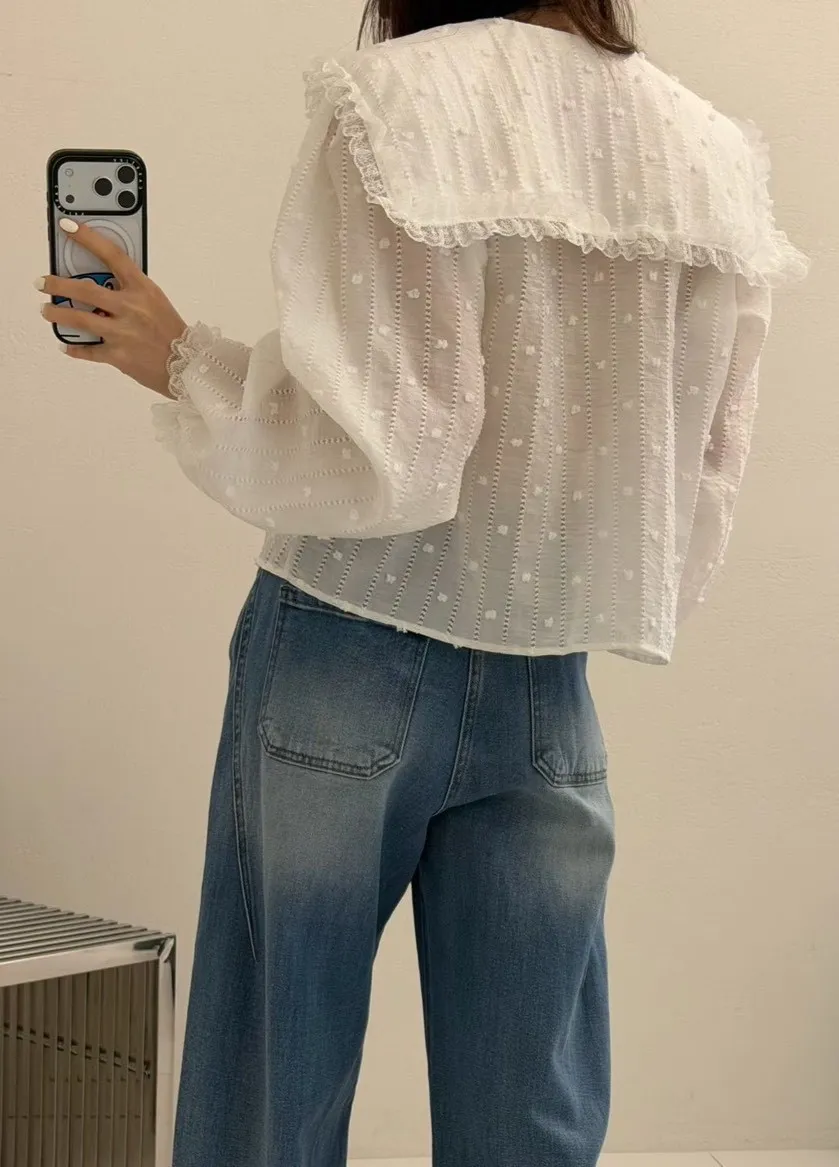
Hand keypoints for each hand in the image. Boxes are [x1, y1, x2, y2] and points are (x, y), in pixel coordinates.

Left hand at [37, 219, 188, 397]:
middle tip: (42, 282)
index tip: (67, 226)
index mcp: (143, 288)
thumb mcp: (154, 301)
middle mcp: (131, 308)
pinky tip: (66, 345)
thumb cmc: (171, 331)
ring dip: (58, 314)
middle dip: (58, 284)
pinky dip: (75, 348)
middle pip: (85, 290)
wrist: (189, 366)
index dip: (88, 238)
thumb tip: (98, 285)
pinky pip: (89, 351)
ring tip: (46, 310)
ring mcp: (123, 333)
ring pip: (80, 319)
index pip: (112, 255)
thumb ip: (129, 290)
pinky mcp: (119, 356)